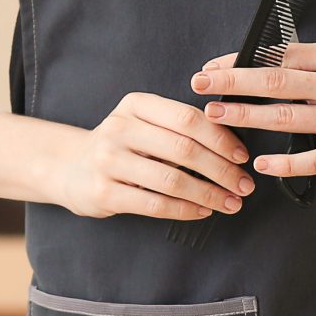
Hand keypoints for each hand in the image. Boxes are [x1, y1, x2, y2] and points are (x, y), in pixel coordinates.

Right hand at [44, 92, 255, 221]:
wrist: (71, 167)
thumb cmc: (121, 146)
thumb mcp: (143, 123)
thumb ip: (178, 127)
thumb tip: (232, 147)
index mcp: (135, 105)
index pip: (187, 118)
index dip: (221, 138)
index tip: (242, 157)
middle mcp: (119, 128)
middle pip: (183, 149)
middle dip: (222, 170)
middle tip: (244, 185)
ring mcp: (108, 161)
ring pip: (171, 180)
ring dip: (209, 194)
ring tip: (230, 203)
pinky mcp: (104, 192)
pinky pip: (154, 204)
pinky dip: (185, 210)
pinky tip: (202, 211)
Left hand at [191, 42, 315, 176]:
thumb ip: (307, 61)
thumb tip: (258, 60)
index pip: (277, 56)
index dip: (239, 61)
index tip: (211, 67)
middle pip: (275, 82)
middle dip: (232, 83)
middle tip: (200, 85)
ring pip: (287, 117)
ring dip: (246, 117)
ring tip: (217, 116)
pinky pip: (313, 159)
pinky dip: (285, 163)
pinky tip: (262, 164)